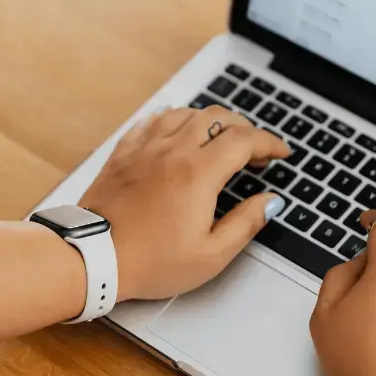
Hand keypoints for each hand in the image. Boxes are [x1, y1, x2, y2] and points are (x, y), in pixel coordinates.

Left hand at [79, 106, 290, 301]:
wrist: (93, 256)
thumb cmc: (150, 262)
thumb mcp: (210, 255)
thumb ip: (246, 223)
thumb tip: (270, 202)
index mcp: (199, 173)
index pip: (245, 140)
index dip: (270, 143)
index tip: (281, 152)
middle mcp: (173, 150)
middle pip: (218, 117)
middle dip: (244, 128)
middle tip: (254, 150)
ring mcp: (146, 147)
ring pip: (186, 113)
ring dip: (210, 120)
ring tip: (220, 139)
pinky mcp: (124, 152)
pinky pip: (153, 120)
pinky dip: (174, 120)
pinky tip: (177, 132)